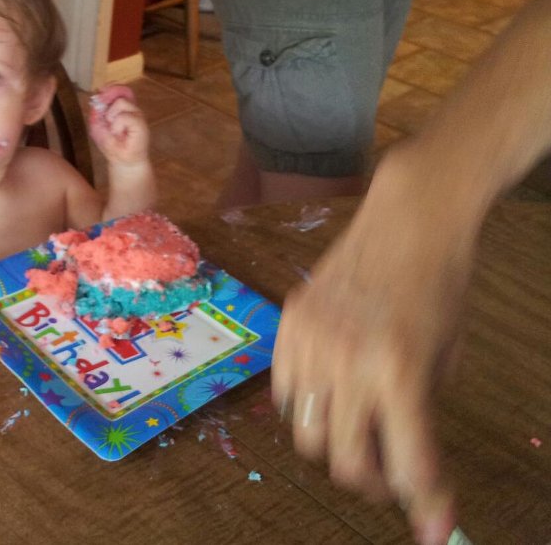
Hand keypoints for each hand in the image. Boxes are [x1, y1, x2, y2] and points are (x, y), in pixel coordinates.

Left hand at [88, 84, 149, 165]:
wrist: (122, 162)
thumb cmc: (111, 144)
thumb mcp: (97, 125)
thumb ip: (97, 110)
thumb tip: (98, 95)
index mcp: (123, 107)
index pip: (121, 88)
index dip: (111, 86)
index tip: (100, 92)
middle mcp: (132, 108)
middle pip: (122, 90)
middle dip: (109, 96)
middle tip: (104, 110)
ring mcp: (137, 115)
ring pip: (121, 102)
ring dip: (111, 115)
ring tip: (114, 129)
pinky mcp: (141, 124)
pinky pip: (124, 116)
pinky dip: (117, 125)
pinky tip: (118, 134)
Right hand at [271, 153, 473, 544]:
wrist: (408, 219)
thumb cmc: (441, 286)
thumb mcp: (445, 358)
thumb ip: (420, 413)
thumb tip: (407, 467)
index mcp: (399, 370)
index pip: (409, 463)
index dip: (426, 505)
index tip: (436, 529)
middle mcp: (347, 361)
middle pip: (345, 461)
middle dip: (373, 483)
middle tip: (391, 479)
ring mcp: (310, 341)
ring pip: (307, 433)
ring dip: (335, 448)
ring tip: (358, 437)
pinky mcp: (289, 324)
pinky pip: (286, 391)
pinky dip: (308, 408)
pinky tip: (331, 396)